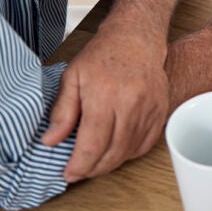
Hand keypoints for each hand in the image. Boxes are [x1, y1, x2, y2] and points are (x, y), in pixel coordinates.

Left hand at [42, 23, 168, 182]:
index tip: (69, 172)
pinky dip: (129, 153)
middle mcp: (130, 104)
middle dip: (92, 169)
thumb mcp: (72, 77)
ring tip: (95, 162)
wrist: (136, 38)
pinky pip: (146, 144)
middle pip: (112, 153)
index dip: (79, 165)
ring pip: (129, 151)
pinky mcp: (160, 110)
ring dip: (110, 163)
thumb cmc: (103, 54)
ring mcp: (149, 108)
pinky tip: (116, 149)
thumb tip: (51, 141)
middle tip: (79, 170)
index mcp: (104, 95)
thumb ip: (62, 111)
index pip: (92, 145)